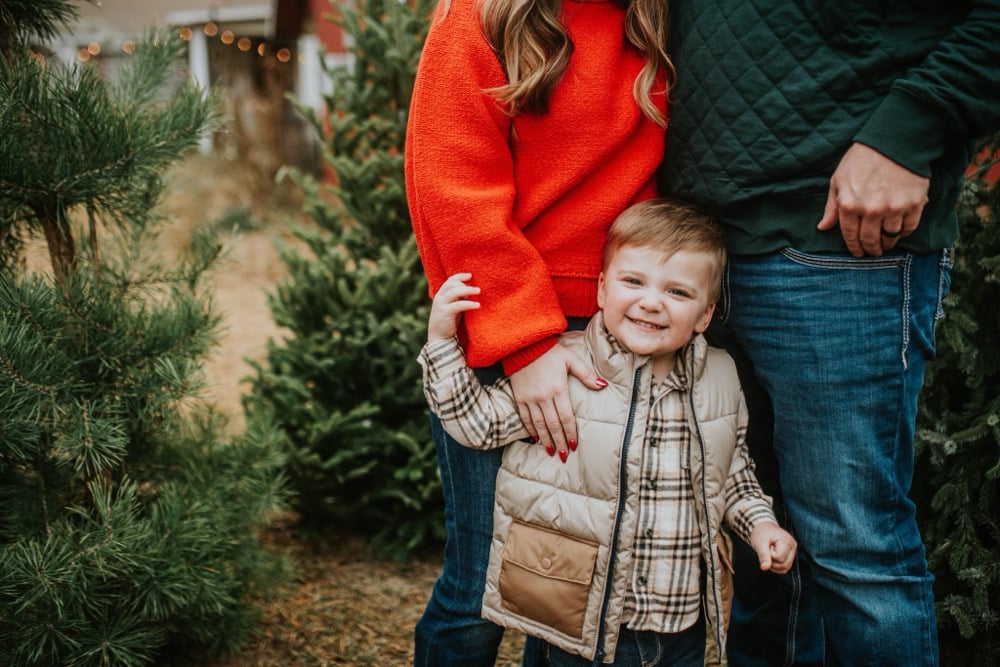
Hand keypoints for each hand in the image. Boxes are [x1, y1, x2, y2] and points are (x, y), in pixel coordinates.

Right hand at [427, 273, 479, 341]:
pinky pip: (458, 305)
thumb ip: (459, 298)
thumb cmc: (449, 321)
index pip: (449, 281)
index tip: (470, 275)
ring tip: (479, 291)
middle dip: (464, 284)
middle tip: (478, 289)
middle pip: (451, 284)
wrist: (439, 338)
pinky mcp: (445, 313)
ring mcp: (441, 305)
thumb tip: (472, 290)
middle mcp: (439, 298)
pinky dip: (468, 303)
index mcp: (441, 295)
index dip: (460, 276)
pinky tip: (477, 305)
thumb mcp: (454, 307)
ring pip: (454, 292)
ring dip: (467, 290)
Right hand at [508, 344, 606, 460]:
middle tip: (564, 455)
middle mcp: (544, 397)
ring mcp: (530, 398)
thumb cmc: (550, 351)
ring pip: (539, 424)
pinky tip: (535, 438)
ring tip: (551, 452)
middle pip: (553, 424)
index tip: (574, 445)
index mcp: (559, 389)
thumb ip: (586, 374)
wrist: (524, 344)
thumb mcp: (571, 359)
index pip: (566, 417)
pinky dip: (530, 429)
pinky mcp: (520, 397)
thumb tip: (603, 386)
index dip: (571, 432)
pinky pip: (525, 417)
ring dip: (546, 439)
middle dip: (559, 441)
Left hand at [749, 521, 796, 573]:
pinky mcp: (790, 557)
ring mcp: (792, 552)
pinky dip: (776, 567)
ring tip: (769, 554)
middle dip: (772, 562)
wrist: (764, 528)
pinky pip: (784, 568)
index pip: (779, 558)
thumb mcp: (760, 542)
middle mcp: (793, 547)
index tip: (766, 547)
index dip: (770, 555)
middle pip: (784, 565)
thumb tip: (764, 568)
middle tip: (767, 551)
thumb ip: (763, 555)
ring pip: (785, 568)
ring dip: (773, 565)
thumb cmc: (762, 533)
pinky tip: (771, 558)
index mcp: (787, 542)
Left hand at [817, 143, 928, 256]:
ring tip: (886, 243)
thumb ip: (832, 207)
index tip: (857, 252)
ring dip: (888, 243)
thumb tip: (823, 227)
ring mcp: (894, 208)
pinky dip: (904, 232)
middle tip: (873, 252)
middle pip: (870, 240)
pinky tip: (900, 232)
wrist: (895, 141)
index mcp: (850, 205)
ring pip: (891, 236)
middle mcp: (871, 210)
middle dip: (871, 249)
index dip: (854, 247)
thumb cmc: (862, 159)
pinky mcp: (914, 203)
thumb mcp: (838, 180)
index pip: (850, 235)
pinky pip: (909, 227)